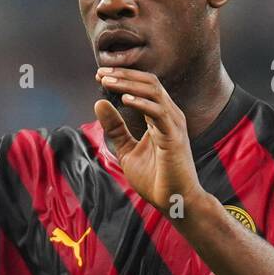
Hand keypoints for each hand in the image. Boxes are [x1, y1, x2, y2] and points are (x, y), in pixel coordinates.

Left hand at [93, 68, 205, 213]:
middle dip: (123, 75)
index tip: (100, 75)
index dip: (122, 78)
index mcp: (160, 116)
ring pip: (153, 92)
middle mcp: (169, 115)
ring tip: (107, 81)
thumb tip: (99, 103)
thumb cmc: (155, 177)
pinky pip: (158, 112)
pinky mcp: (174, 136)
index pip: (143, 86)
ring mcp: (173, 124)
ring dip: (128, 84)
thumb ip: (115, 127)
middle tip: (100, 72)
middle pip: (148, 83)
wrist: (174, 201)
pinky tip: (124, 99)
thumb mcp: (127, 149)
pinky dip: (141, 103)